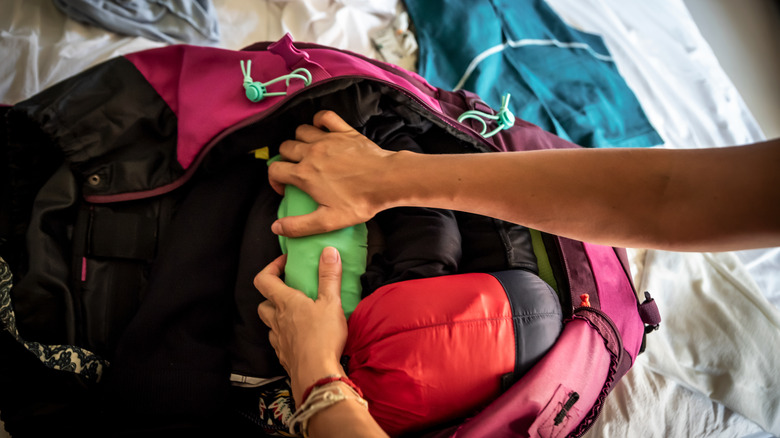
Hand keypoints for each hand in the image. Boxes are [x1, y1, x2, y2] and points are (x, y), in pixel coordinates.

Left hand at [255, 247, 347, 404]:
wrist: (316, 374)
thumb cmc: (322, 337)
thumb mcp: (331, 302)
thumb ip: (329, 276)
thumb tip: (328, 251)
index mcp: (286, 303)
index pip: (264, 280)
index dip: (271, 268)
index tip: (286, 263)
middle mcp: (277, 320)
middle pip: (263, 303)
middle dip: (272, 295)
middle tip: (289, 292)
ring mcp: (279, 340)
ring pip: (269, 324)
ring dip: (278, 317)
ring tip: (295, 315)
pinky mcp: (284, 356)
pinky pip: (279, 342)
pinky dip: (286, 337)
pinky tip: (300, 338)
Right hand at [268, 110, 398, 236]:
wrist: (387, 181)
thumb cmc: (360, 201)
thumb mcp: (328, 221)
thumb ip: (299, 226)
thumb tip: (276, 228)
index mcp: (305, 174)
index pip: (275, 170)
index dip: (274, 180)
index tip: (285, 188)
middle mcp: (312, 153)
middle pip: (285, 148)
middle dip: (285, 160)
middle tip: (296, 171)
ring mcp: (328, 139)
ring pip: (300, 131)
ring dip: (299, 140)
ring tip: (307, 153)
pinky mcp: (344, 131)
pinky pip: (324, 116)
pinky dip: (319, 120)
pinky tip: (321, 130)